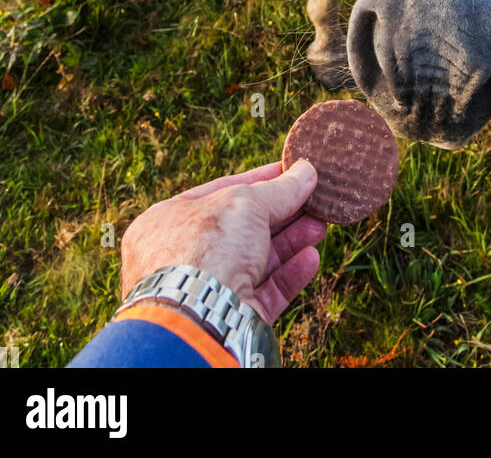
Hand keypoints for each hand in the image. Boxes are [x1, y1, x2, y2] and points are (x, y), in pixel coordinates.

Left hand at [120, 160, 323, 322]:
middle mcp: (183, 256)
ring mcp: (207, 289)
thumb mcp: (244, 202)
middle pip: (243, 228)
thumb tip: (307, 172)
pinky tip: (311, 257)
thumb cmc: (205, 249)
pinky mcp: (230, 317)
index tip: (290, 172)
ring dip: (291, 242)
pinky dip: (289, 275)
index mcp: (169, 221)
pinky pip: (264, 293)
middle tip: (314, 200)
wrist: (197, 320)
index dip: (259, 181)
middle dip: (282, 214)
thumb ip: (279, 189)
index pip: (221, 192)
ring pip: (257, 262)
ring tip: (321, 226)